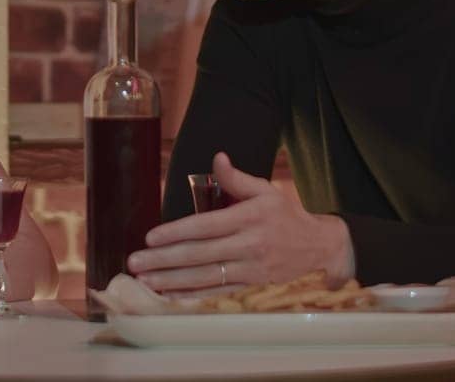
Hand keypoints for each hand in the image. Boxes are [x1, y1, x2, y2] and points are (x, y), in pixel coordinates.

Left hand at [125, 152, 353, 293]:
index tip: (151, 237)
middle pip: (200, 254)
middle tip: (136, 263)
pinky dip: (193, 294)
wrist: (318, 246)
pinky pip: (218, 292)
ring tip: (146, 281)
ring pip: (205, 276)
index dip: (176, 232)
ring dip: (172, 280)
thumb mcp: (265, 190)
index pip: (205, 226)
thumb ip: (237, 178)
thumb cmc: (286, 215)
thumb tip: (217, 158)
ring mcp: (251, 268)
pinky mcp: (252, 285)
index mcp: (249, 217)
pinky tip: (170, 294)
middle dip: (164, 260)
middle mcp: (249, 244)